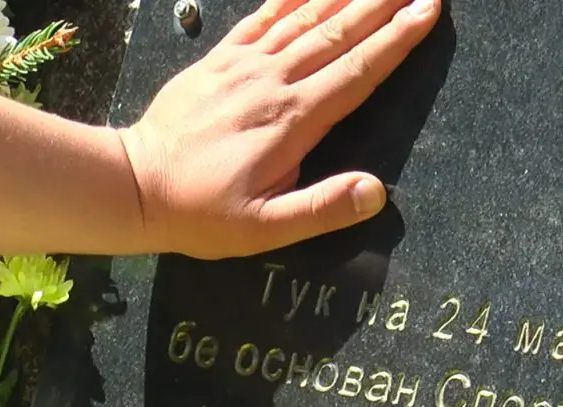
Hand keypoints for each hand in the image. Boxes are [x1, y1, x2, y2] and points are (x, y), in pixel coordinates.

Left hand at [117, 0, 440, 258]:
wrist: (134, 185)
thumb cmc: (200, 213)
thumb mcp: (264, 229)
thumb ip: (321, 209)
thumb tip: (376, 192)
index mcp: (292, 121)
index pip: (358, 71)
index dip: (397, 41)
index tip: (428, 11)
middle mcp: (272, 82)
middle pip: (339, 33)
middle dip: (383, 4)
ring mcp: (244, 65)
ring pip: (305, 17)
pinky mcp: (220, 60)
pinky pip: (264, 16)